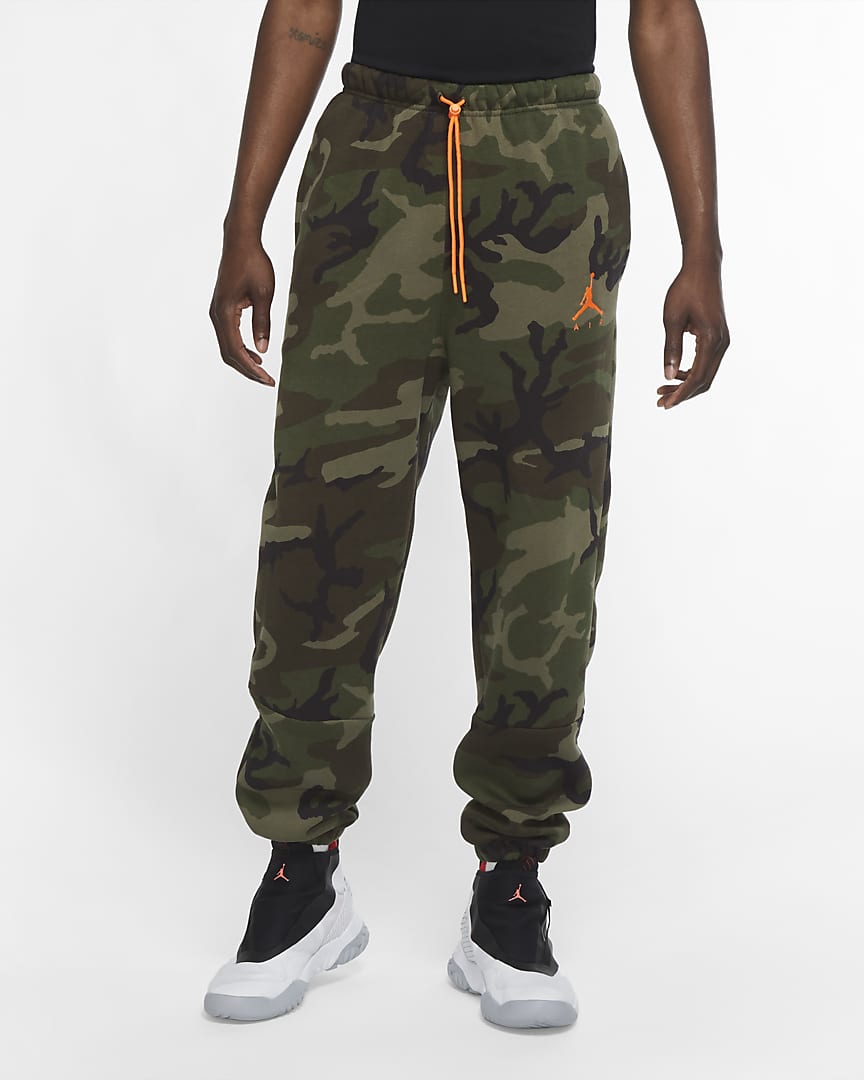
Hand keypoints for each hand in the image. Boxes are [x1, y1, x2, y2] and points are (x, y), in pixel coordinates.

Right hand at [209, 236, 275, 385]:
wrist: (240, 241)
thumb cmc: (254, 263)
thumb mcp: (264, 294)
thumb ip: (263, 322)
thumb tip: (263, 350)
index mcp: (224, 313)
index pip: (236, 351)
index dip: (252, 369)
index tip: (268, 379)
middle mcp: (216, 315)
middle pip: (228, 354)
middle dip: (248, 370)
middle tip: (267, 381)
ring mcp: (217, 312)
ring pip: (227, 346)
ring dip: (244, 361)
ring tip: (263, 371)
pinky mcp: (222, 309)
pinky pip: (228, 336)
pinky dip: (241, 349)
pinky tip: (256, 353)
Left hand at [657, 259, 729, 408]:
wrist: (703, 267)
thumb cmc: (685, 289)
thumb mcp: (672, 319)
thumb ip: (671, 349)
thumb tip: (668, 376)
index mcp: (711, 339)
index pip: (697, 377)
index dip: (680, 394)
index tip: (665, 404)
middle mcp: (722, 342)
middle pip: (704, 380)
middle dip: (683, 394)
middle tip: (660, 401)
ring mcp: (723, 340)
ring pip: (707, 373)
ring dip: (687, 385)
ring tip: (664, 390)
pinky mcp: (719, 336)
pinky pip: (708, 362)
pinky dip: (692, 372)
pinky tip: (676, 373)